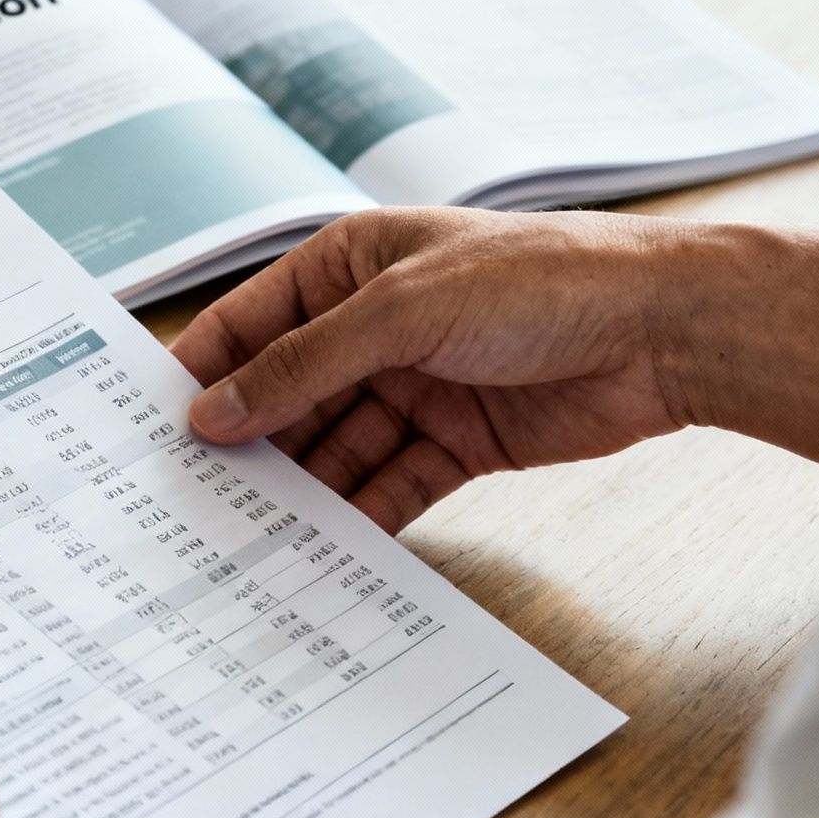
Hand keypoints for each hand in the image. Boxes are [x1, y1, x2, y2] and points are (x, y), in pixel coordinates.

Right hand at [174, 208, 818, 532]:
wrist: (665, 330)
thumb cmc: (544, 280)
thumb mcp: (402, 312)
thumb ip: (303, 366)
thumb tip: (214, 414)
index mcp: (349, 267)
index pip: (250, 323)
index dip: (203, 373)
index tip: (153, 429)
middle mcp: (373, 327)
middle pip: (286, 396)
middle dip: (247, 445)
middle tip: (194, 501)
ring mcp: (413, 386)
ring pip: (332, 448)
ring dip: (299, 490)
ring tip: (251, 538)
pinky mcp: (455, 442)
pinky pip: (388, 484)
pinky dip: (360, 516)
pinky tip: (326, 550)